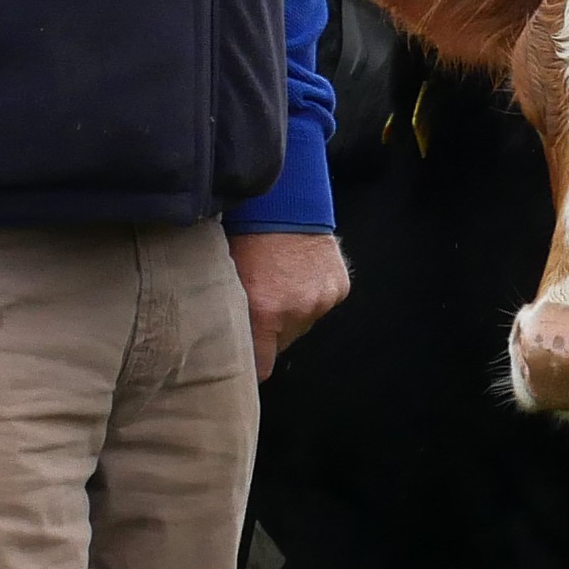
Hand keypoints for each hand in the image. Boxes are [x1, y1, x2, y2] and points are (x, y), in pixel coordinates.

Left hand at [233, 233, 349, 380]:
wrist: (286, 201)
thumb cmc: (248, 236)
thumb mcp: (229, 279)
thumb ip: (233, 316)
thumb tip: (229, 344)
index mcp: (264, 313)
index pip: (262, 367)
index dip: (253, 365)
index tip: (246, 361)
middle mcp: (297, 311)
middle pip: (284, 344)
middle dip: (272, 331)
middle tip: (261, 303)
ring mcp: (322, 300)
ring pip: (304, 323)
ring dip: (294, 310)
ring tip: (282, 282)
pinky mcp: (339, 287)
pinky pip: (323, 304)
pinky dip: (313, 293)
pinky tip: (302, 273)